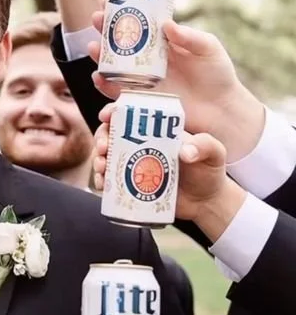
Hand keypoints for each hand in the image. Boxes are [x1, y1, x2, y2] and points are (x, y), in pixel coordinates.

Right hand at [88, 15, 264, 159]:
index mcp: (162, 42)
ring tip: (92, 47)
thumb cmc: (217, 75)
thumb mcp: (208, 49)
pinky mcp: (141, 99)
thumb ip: (190, 37)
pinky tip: (99, 77)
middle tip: (96, 19)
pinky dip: (105, 85)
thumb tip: (166, 25)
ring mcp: (143, 79)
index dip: (121, 11)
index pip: (138, 22)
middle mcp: (148, 59)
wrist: (221, 110)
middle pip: (120, 42)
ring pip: (114, 65)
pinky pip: (117, 92)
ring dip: (99, 56)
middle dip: (104, 29)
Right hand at [92, 103, 246, 229]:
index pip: (132, 113)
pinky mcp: (132, 184)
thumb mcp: (214, 154)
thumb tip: (185, 151)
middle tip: (103, 148)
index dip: (115, 111)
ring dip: (98, 159)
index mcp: (158, 130)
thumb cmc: (211, 172)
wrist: (206, 203)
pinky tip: (101, 184)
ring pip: (108, 156)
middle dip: (101, 137)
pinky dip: (101, 180)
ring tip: (102, 168)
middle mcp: (143, 144)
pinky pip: (111, 180)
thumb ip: (205, 146)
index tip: (106, 115)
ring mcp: (136, 164)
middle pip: (113, 133)